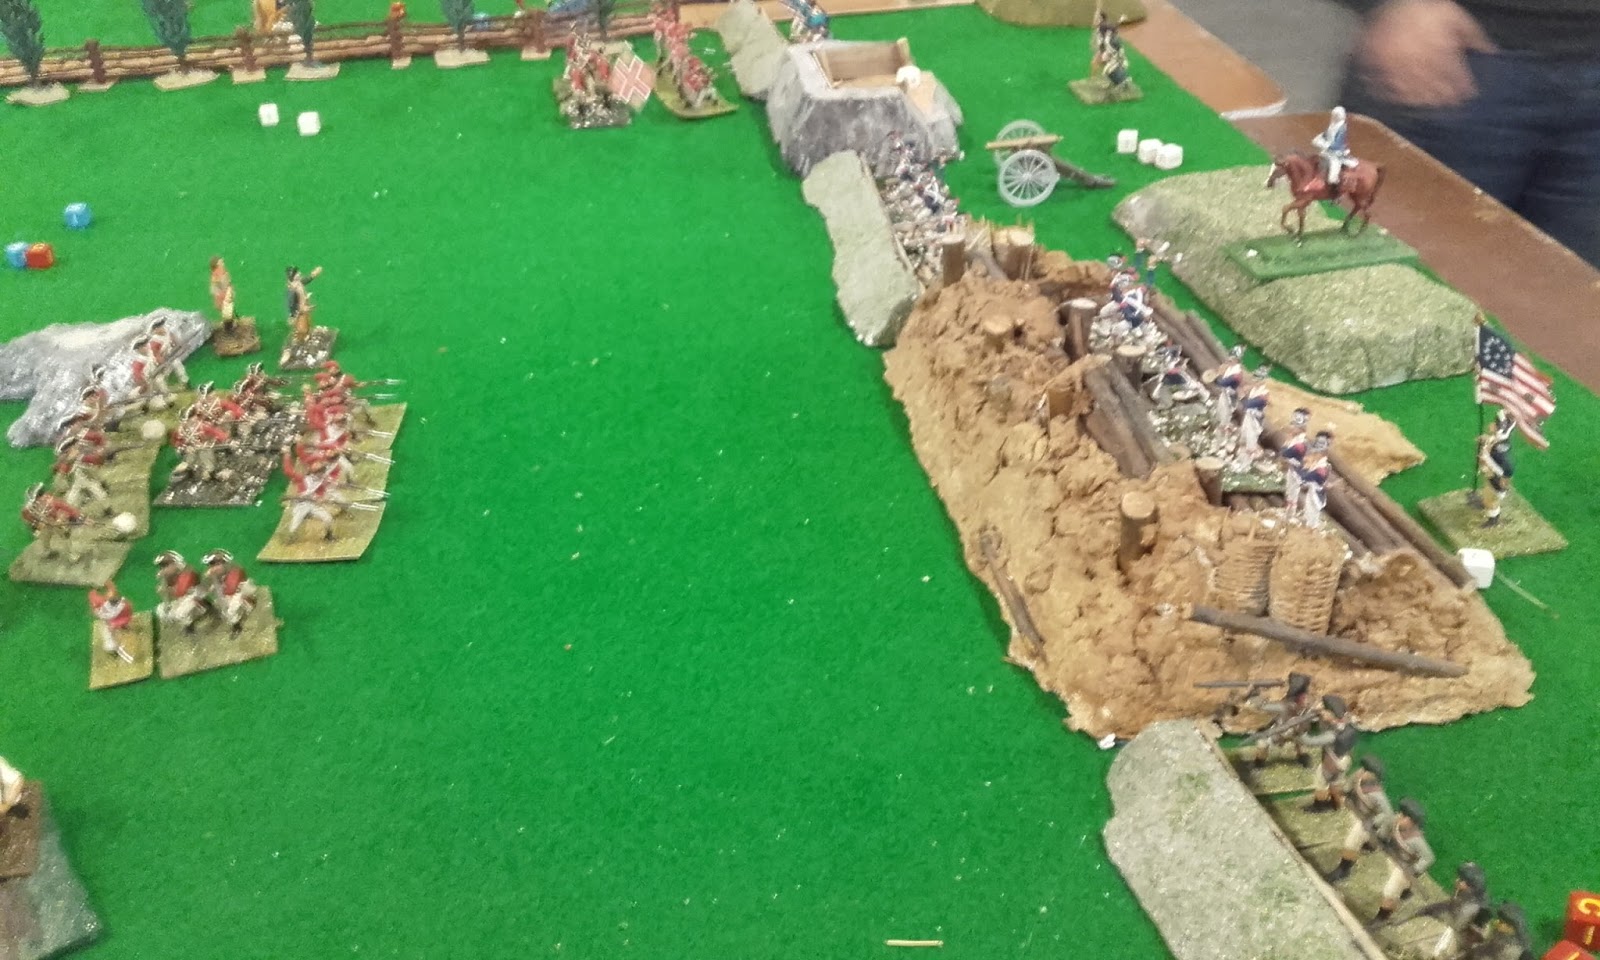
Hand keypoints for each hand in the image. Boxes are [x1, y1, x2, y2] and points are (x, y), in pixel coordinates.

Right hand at [1355, 0, 1496, 107]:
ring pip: (1411, 86)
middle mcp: (1417, 55)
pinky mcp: (1378, 64)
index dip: (1461, 84)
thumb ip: (1472, 34)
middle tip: (1451, 104)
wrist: (1391, 0)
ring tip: (1431, 104)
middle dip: (1443, 94)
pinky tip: (1406, 99)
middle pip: (1432, 82)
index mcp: (1437, 43)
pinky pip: (1386, 83)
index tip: (1468, 94)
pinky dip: (1395, 93)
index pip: (1453, 70)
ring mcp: (1395, 61)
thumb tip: (1490, 52)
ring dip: (1422, 98)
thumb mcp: (1454, 15)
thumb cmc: (1426, 9)